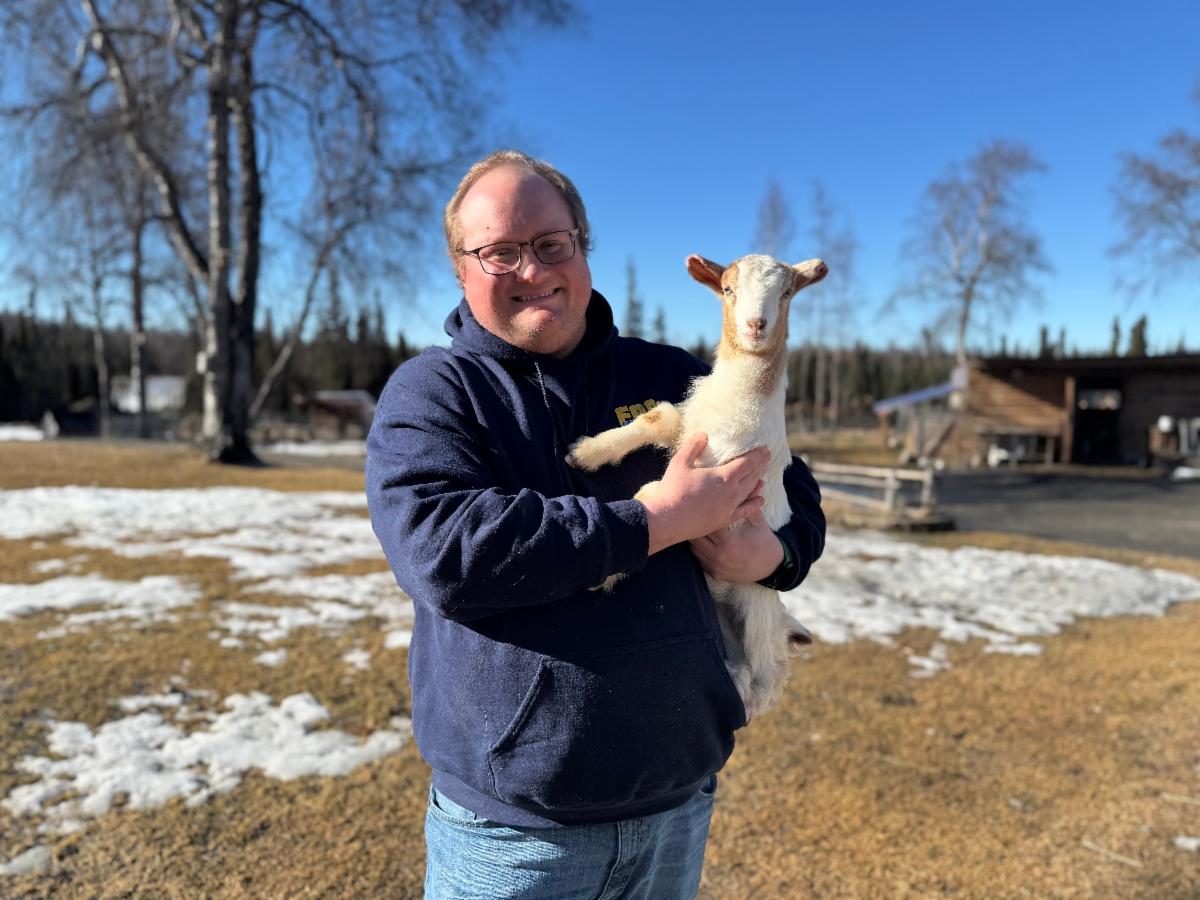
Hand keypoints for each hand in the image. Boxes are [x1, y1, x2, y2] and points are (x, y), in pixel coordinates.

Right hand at [638, 433, 768, 555]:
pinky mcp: (724, 520)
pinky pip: (744, 511)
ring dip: (758, 481)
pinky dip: (754, 504)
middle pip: (751, 476)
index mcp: (725, 477)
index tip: (764, 448)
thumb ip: (694, 446)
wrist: (667, 520)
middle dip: (760, 465)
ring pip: (749, 492)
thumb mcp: (680, 462)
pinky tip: (761, 500)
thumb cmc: (673, 489)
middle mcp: (732, 492)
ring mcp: (730, 508)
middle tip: (768, 456)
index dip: (756, 454)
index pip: (747, 462)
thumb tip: (703, 434)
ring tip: (764, 475)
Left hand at [689, 508, 783, 582]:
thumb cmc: (764, 541)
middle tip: (689, 510)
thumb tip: (747, 481)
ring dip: (693, 535)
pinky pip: (698, 558)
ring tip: (691, 522)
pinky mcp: (714, 573)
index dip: (703, 512)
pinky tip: (698, 537)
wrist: (772, 568)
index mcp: (730, 543)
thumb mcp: (757, 521)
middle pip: (697, 536)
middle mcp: (720, 557)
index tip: (698, 502)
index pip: (709, 523)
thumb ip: (748, 503)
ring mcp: (716, 567)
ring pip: (694, 548)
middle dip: (694, 523)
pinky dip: (697, 548)